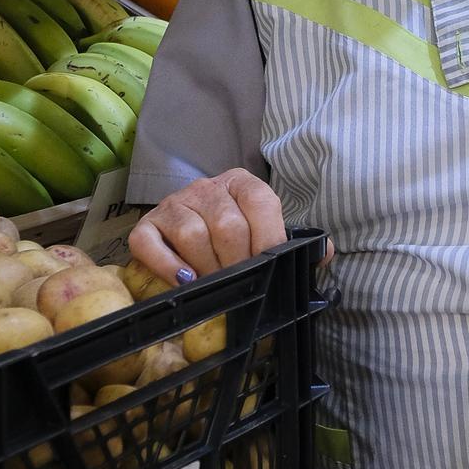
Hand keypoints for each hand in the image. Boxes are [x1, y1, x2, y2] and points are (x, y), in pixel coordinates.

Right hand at [130, 170, 286, 283]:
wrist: (186, 231)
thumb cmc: (234, 237)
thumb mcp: (264, 230)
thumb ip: (293, 242)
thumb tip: (322, 254)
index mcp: (241, 183)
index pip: (260, 202)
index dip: (268, 238)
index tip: (269, 268)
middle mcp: (206, 188)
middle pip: (227, 225)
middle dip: (237, 263)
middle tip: (240, 283)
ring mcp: (173, 204)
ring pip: (192, 235)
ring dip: (207, 268)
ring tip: (215, 285)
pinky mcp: (146, 226)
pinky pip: (150, 244)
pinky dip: (167, 265)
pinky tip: (184, 281)